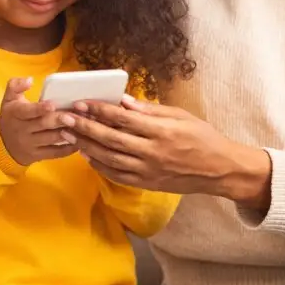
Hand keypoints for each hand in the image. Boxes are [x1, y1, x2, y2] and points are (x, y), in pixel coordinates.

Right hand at [0, 77, 76, 165]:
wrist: (3, 145)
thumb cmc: (11, 117)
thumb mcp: (8, 99)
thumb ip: (16, 85)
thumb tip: (30, 80)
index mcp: (15, 113)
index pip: (27, 111)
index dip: (40, 108)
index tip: (53, 105)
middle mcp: (22, 130)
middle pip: (43, 124)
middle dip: (60, 120)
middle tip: (75, 115)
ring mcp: (30, 144)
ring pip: (51, 139)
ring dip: (68, 133)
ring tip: (82, 125)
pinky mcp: (38, 156)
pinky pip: (55, 153)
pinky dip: (68, 148)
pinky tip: (79, 141)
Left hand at [62, 95, 272, 206]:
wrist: (218, 170)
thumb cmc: (202, 137)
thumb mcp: (180, 116)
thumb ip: (150, 110)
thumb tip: (124, 101)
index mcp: (161, 131)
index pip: (122, 118)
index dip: (99, 110)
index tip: (81, 103)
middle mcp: (152, 152)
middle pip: (110, 138)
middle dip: (85, 127)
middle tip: (65, 118)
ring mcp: (148, 170)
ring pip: (110, 158)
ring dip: (87, 147)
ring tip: (70, 136)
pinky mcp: (147, 183)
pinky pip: (118, 176)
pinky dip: (101, 166)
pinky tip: (88, 157)